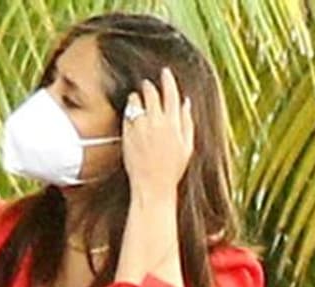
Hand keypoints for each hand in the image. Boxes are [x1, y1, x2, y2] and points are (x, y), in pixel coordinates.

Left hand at [122, 67, 194, 198]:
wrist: (152, 186)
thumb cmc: (172, 169)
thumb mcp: (187, 147)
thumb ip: (187, 122)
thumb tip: (186, 102)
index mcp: (174, 124)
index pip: (171, 94)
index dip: (168, 80)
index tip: (165, 72)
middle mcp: (156, 122)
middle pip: (151, 93)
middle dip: (149, 86)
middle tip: (148, 84)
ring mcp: (140, 127)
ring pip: (136, 100)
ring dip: (137, 97)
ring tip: (138, 100)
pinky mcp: (127, 133)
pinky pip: (127, 114)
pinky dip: (129, 111)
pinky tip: (133, 116)